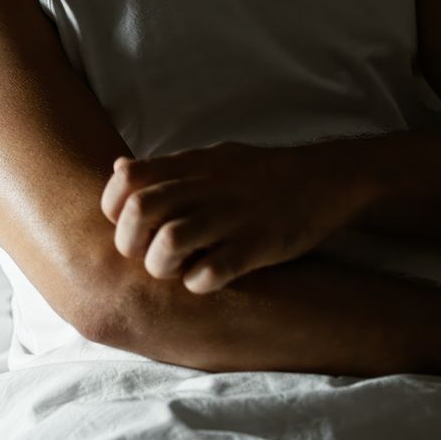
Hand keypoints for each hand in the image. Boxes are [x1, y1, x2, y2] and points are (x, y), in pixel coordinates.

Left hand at [99, 141, 368, 293]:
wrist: (325, 178)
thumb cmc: (261, 174)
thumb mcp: (212, 157)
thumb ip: (166, 168)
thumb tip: (118, 168)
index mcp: (192, 164)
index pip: (127, 180)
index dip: (115, 209)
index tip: (129, 227)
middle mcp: (208, 186)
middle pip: (140, 212)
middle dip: (130, 243)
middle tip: (146, 257)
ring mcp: (233, 215)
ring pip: (169, 242)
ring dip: (162, 266)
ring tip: (175, 271)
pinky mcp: (259, 244)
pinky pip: (212, 271)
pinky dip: (199, 282)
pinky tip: (206, 280)